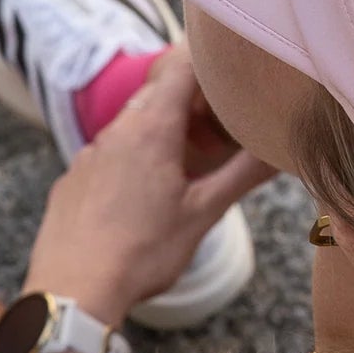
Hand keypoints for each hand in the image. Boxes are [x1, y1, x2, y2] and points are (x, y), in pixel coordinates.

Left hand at [22, 40, 276, 326]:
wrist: (71, 291)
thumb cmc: (142, 253)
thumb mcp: (203, 214)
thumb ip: (243, 174)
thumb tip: (282, 149)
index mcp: (151, 128)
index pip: (180, 67)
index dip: (208, 60)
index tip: (231, 68)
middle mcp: (115, 130)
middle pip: (157, 93)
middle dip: (190, 103)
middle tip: (219, 128)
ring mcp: (88, 154)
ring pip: (131, 125)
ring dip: (162, 133)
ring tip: (186, 167)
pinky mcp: (71, 179)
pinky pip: (107, 153)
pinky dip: (132, 158)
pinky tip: (142, 196)